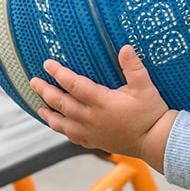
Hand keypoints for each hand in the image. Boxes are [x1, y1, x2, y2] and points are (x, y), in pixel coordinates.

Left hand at [29, 45, 176, 172]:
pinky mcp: (96, 142)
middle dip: (46, 91)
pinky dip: (63, 130)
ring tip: (39, 108)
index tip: (47, 64)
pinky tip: (60, 126)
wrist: (156, 141)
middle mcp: (92, 118)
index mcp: (102, 102)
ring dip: (49, 114)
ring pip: (63, 124)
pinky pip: (73, 137)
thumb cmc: (151, 114)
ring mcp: (92, 132)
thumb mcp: (146, 87)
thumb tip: (125, 48)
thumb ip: (134, 67)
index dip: (59, 73)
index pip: (74, 85)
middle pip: (62, 103)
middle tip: (34, 82)